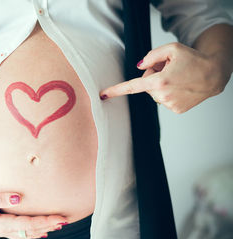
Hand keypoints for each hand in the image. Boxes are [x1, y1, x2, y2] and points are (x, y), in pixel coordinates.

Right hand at [0, 190, 67, 238]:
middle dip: (48, 226)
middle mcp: (3, 230)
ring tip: (57, 226)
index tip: (59, 217)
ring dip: (43, 229)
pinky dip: (33, 232)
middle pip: (31, 230)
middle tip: (65, 221)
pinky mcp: (1, 228)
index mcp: (0, 224)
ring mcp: (2, 231)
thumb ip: (0, 198)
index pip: (28, 224)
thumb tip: (19, 198)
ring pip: (27, 233)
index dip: (45, 221)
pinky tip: (41, 232)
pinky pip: (21, 233)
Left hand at [99, 42, 230, 113]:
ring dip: (161, 86)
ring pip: (155, 94)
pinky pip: (164, 100)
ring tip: (177, 78)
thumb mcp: (172, 49)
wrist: (214, 74)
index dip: (116, 90)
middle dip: (153, 77)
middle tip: (169, 69)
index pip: (132, 86)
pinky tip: (181, 87)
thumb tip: (139, 67)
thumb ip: (151, 56)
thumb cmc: (193, 59)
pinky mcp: (176, 110)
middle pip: (146, 86)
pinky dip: (169, 93)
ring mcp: (170, 104)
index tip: (102, 95)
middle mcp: (163, 95)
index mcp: (159, 81)